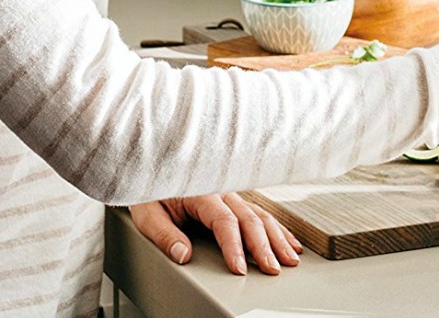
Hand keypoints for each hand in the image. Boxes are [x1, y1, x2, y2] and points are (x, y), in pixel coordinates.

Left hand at [129, 194, 302, 275]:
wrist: (153, 169)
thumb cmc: (150, 192)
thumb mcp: (147, 213)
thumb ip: (164, 234)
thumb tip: (182, 254)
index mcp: (202, 192)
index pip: (224, 222)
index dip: (234, 247)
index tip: (240, 268)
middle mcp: (222, 192)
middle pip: (250, 219)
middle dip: (264, 246)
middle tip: (273, 269)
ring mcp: (231, 196)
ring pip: (261, 216)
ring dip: (278, 239)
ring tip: (289, 260)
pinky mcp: (235, 201)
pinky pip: (261, 213)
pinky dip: (278, 229)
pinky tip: (290, 242)